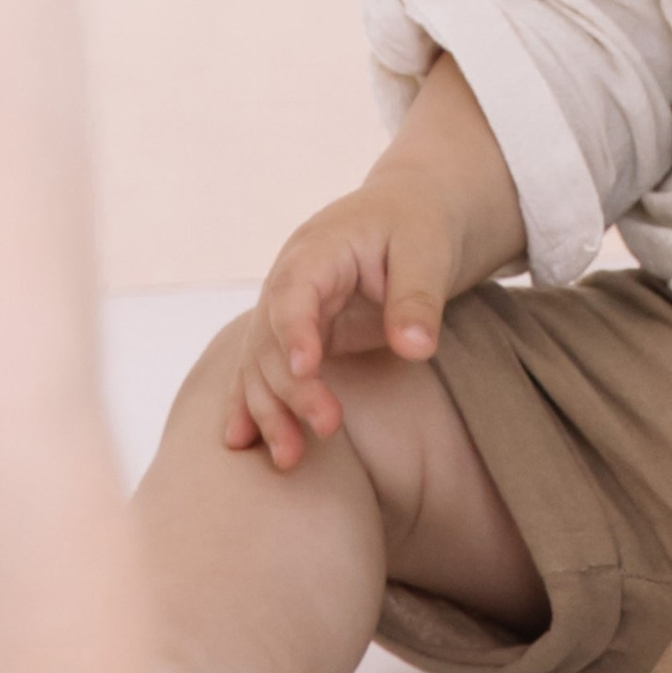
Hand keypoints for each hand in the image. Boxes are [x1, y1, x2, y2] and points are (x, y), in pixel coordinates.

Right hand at [224, 170, 465, 470]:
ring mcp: (287, 311)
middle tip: (328, 426)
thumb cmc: (419, 225)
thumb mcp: (429, 249)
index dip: (295, 330)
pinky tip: (242, 442)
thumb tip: (414, 347)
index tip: (308, 368)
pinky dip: (253, 404)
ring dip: (269, 409)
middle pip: (271, 337)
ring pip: (260, 364)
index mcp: (318, 248)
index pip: (294, 290)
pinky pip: (265, 371)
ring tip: (289, 458)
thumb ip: (418, 295)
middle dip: (291, 386)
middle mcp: (290, 280)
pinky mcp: (296, 336)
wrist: (410, 213)